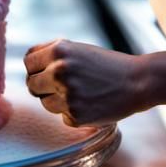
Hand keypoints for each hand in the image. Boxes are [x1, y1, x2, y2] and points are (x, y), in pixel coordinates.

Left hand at [24, 38, 148, 127]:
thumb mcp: (77, 49)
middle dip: (42, 86)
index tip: (46, 71)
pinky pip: (62, 117)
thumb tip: (28, 66)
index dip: (36, 67)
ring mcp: (67, 95)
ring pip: (45, 103)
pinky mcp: (76, 116)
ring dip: (57, 101)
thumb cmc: (106, 64)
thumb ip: (51, 54)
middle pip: (31, 84)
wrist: (137, 82)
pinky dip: (72, 114)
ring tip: (80, 92)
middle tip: (61, 85)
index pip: (28, 62)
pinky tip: (90, 104)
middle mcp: (59, 71)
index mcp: (59, 50)